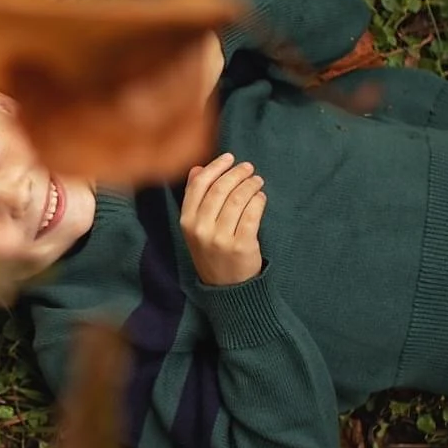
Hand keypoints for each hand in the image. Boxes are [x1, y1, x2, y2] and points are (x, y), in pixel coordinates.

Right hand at [181, 153, 267, 285]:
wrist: (226, 289)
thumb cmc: (212, 252)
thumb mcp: (196, 228)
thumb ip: (195, 199)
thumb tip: (197, 168)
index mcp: (186, 222)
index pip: (199, 185)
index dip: (216, 167)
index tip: (229, 157)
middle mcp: (201, 230)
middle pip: (220, 189)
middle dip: (237, 173)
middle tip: (249, 168)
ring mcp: (221, 239)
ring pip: (237, 199)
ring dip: (250, 185)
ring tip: (257, 181)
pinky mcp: (241, 246)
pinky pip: (252, 214)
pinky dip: (259, 200)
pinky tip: (261, 197)